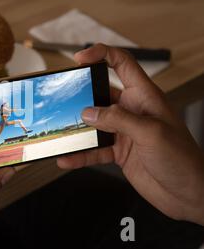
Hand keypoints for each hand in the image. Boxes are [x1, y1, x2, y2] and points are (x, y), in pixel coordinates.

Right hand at [57, 44, 203, 225]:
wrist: (189, 194)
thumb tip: (89, 112)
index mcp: (145, 96)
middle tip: (62, 99)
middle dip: (80, 95)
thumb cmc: (183, 159)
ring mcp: (124, 132)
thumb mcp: (151, 133)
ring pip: (93, 123)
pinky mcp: (119, 152)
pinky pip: (94, 149)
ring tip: (61, 131)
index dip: (101, 55)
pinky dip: (80, 154)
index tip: (80, 58)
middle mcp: (132, 111)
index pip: (122, 64)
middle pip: (100, 94)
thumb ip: (118, 120)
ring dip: (77, 128)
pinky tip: (68, 158)